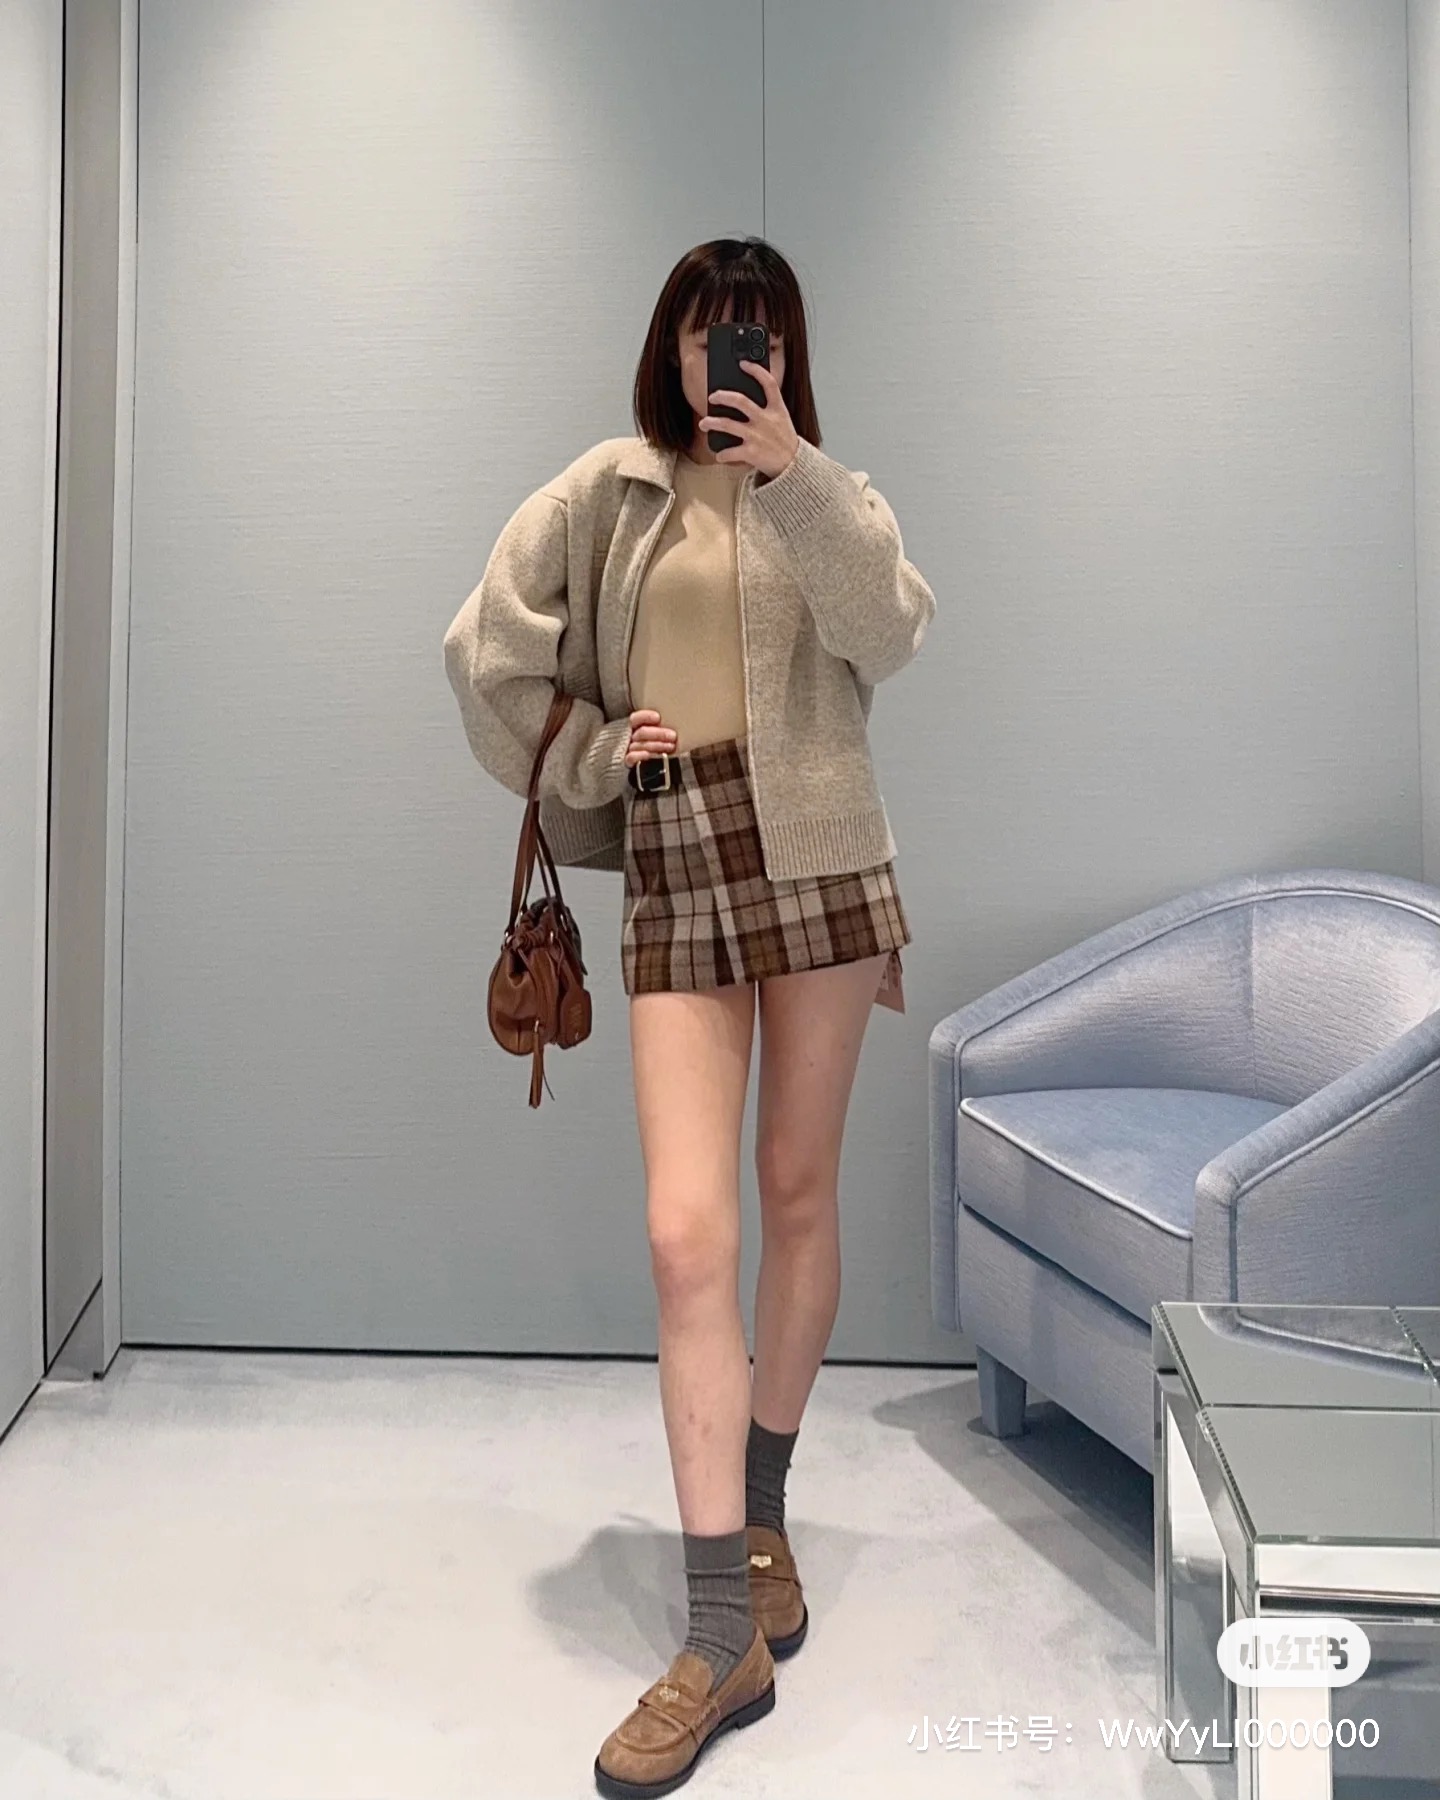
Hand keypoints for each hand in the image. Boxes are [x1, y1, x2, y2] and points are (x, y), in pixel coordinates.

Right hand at [624, 709, 677, 764]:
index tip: (657, 718)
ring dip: (656, 745)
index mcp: (638, 728)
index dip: (645, 716)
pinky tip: (650, 755)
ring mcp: (631, 751)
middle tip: (673, 736)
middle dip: (658, 733)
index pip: (636, 718)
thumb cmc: (666, 747)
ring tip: (671, 746)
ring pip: (638, 745)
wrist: (662, 770)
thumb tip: (677, 719)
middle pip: (641, 733)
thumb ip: (665, 727)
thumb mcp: (665, 735)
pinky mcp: (630, 763)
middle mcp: (633, 738)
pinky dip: (640, 755)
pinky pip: (631, 757)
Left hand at [699, 361, 800, 479]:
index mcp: (776, 409)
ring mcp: (757, 436)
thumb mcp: (782, 418)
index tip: (743, 364)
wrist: (794, 465)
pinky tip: (719, 454)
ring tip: (703, 423)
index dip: (756, 371)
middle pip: (740, 401)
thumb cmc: (784, 440)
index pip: (768, 383)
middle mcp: (765, 420)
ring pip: (728, 425)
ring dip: (712, 423)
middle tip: (712, 397)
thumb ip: (768, 406)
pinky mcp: (751, 453)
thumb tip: (744, 397)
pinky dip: (722, 454)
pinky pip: (730, 452)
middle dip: (722, 396)